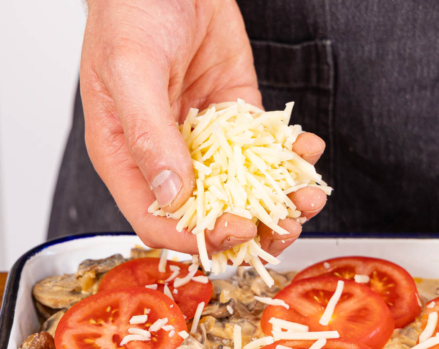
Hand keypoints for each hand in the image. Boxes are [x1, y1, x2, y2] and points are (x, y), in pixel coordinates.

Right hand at [81, 0, 325, 257]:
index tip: (237, 230)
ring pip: (246, 190)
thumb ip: (148, 135)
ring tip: (309, 194)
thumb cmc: (130, 12)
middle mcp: (169, 157)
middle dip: (253, 228)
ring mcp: (207, 140)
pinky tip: (308, 149)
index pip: (159, 222)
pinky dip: (292, 156)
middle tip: (287, 225)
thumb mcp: (130, 70)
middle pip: (210, 216)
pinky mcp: (237, 117)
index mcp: (129, 158)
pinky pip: (268, 149)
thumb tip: (171, 196)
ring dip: (282, 199)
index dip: (199, 237)